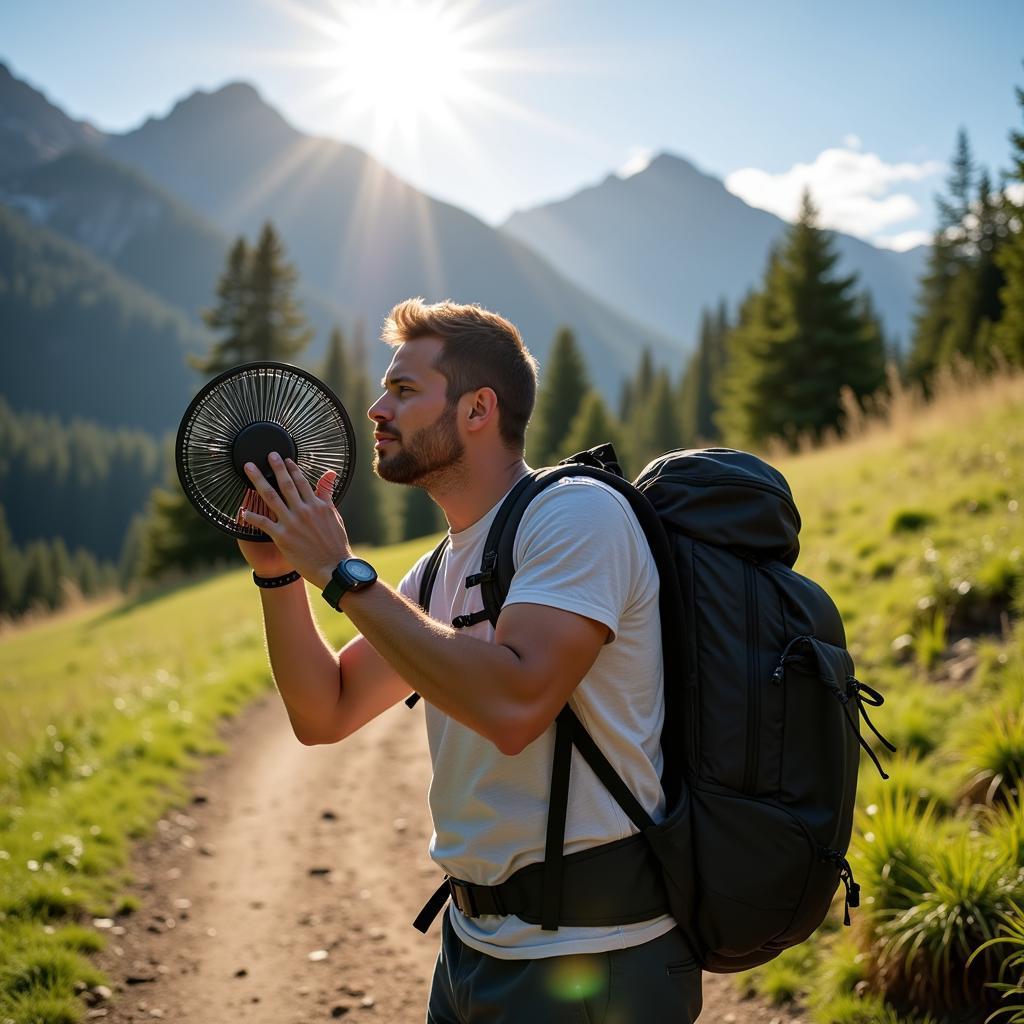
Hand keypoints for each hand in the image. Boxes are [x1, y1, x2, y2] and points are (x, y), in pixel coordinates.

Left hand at [239, 452, 351, 588]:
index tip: (284, 459)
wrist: (334, 567)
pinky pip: (263, 523)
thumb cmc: (336, 543)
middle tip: (267, 455)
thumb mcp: (334, 515)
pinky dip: (251, 516)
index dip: (292, 469)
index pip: (302, 481)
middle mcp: (303, 510)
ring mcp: (292, 523)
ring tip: (249, 468)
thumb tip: (330, 473)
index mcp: (317, 505)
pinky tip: (242, 510)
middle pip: (285, 484)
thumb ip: (327, 493)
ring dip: (258, 481)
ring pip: (271, 497)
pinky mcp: (282, 537)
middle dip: (275, 467)